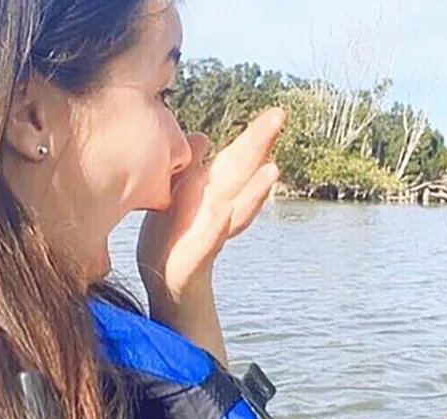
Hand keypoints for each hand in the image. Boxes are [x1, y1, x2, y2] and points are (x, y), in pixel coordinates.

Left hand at [137, 107, 285, 302]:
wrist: (166, 278)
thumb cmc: (173, 234)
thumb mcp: (177, 193)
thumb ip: (191, 167)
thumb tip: (202, 138)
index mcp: (215, 189)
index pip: (240, 158)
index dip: (257, 136)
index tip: (277, 112)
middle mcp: (222, 206)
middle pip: (245, 173)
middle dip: (261, 144)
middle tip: (279, 117)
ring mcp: (214, 230)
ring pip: (240, 208)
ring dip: (256, 190)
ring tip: (272, 169)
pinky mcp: (198, 253)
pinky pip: (211, 238)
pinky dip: (219, 225)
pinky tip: (224, 210)